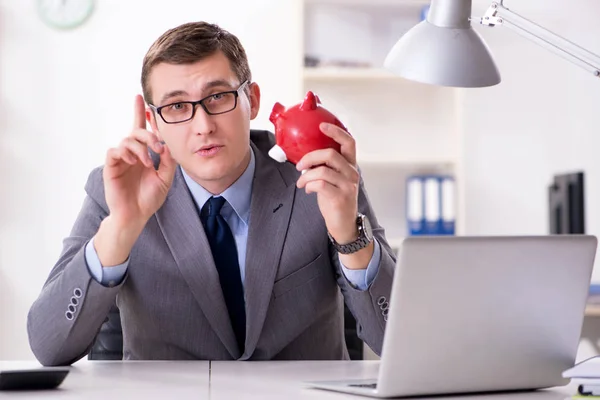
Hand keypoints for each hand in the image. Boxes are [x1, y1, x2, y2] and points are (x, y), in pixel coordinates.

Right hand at [103, 95, 176, 228]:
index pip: (143, 131)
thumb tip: (168, 145)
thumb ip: (168, 161)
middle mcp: (131, 154)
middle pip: (136, 131)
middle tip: (158, 146)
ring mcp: (120, 159)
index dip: (143, 115)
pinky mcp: (111, 166)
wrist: (136, 215)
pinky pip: (114, 151)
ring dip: (140, 148)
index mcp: (143, 154)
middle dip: (148, 133)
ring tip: (147, 162)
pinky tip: (135, 162)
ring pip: (126, 140)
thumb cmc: (149, 198)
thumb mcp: (165, 178)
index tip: (146, 101)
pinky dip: (126, 153)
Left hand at [296, 122, 359, 244]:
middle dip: (310, 157)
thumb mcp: (332, 179)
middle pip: (331, 154)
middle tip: (299, 165)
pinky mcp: (341, 197)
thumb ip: (324, 166)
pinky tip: (308, 190)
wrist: (343, 223)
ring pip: (323, 171)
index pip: (349, 142)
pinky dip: (309, 185)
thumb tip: (305, 158)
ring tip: (301, 182)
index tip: (322, 125)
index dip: (336, 131)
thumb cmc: (335, 199)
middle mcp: (352, 173)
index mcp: (350, 165)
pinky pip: (320, 184)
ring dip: (306, 175)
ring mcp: (348, 185)